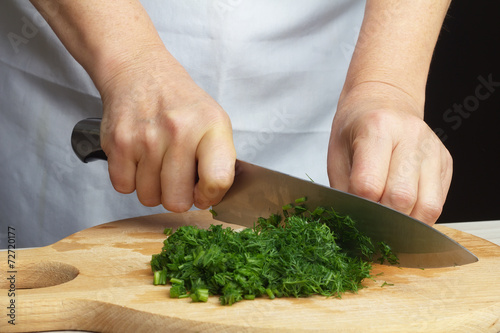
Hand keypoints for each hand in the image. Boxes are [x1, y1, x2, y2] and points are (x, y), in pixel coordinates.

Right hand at [98, 46, 235, 211]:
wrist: (140, 72)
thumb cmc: (180, 104)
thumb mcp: (214, 122)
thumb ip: (219, 162)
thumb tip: (208, 200)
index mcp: (211, 126)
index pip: (217, 180)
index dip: (209, 196)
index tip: (203, 192)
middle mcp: (179, 131)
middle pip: (177, 201)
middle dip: (177, 196)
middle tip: (176, 176)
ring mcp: (146, 138)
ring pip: (149, 198)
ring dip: (153, 188)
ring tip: (157, 161)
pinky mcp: (118, 142)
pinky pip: (124, 187)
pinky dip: (130, 179)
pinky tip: (139, 158)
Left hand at [327, 82, 452, 224]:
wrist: (384, 101)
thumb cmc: (356, 128)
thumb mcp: (337, 154)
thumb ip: (343, 189)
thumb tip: (352, 224)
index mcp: (377, 128)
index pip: (369, 185)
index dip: (359, 207)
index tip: (354, 213)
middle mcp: (411, 136)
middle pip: (402, 198)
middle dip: (383, 218)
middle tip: (370, 220)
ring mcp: (433, 149)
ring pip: (427, 206)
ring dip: (406, 222)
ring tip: (388, 220)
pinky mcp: (446, 162)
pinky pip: (438, 203)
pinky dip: (419, 215)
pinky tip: (403, 209)